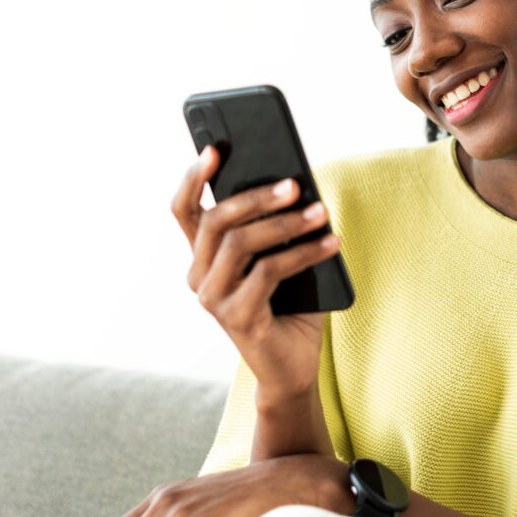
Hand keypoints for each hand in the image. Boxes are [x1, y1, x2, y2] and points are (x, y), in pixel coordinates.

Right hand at [171, 144, 340, 396]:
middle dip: (256, 197)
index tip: (215, 149)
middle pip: (216, 221)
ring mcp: (214, 299)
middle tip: (294, 184)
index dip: (194, 178)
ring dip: (286, 224)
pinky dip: (304, 253)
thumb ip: (275, 229)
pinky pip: (268, 272)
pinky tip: (331, 243)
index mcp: (203, 256)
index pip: (185, 210)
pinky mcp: (237, 318)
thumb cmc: (288, 306)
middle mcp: (199, 276)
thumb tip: (295, 184)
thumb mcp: (280, 259)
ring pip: (241, 244)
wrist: (293, 367)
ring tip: (321, 212)